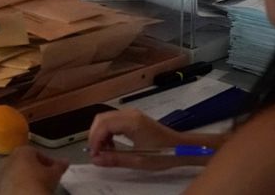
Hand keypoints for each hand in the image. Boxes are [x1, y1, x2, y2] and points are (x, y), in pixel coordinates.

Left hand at [0, 146, 68, 194]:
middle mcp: (9, 159)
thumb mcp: (53, 174)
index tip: (55, 171)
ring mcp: (2, 173)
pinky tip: (27, 193)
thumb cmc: (38, 183)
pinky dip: (19, 187)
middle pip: (26, 162)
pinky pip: (11, 184)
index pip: (38, 153)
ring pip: (17, 173)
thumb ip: (60, 166)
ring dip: (27, 178)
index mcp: (23, 151)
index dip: (48, 162)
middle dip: (36, 169)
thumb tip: (66, 161)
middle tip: (46, 178)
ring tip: (37, 188)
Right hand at [88, 109, 203, 170]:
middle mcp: (129, 113)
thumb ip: (115, 159)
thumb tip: (95, 160)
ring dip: (101, 134)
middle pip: (101, 119)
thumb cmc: (163, 153)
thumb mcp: (138, 160)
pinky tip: (112, 144)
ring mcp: (132, 114)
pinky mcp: (133, 117)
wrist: (181, 147)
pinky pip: (114, 120)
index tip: (94, 155)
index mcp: (131, 122)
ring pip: (106, 118)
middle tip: (97, 154)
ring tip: (105, 151)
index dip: (94, 140)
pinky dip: (108, 131)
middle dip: (94, 136)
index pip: (103, 125)